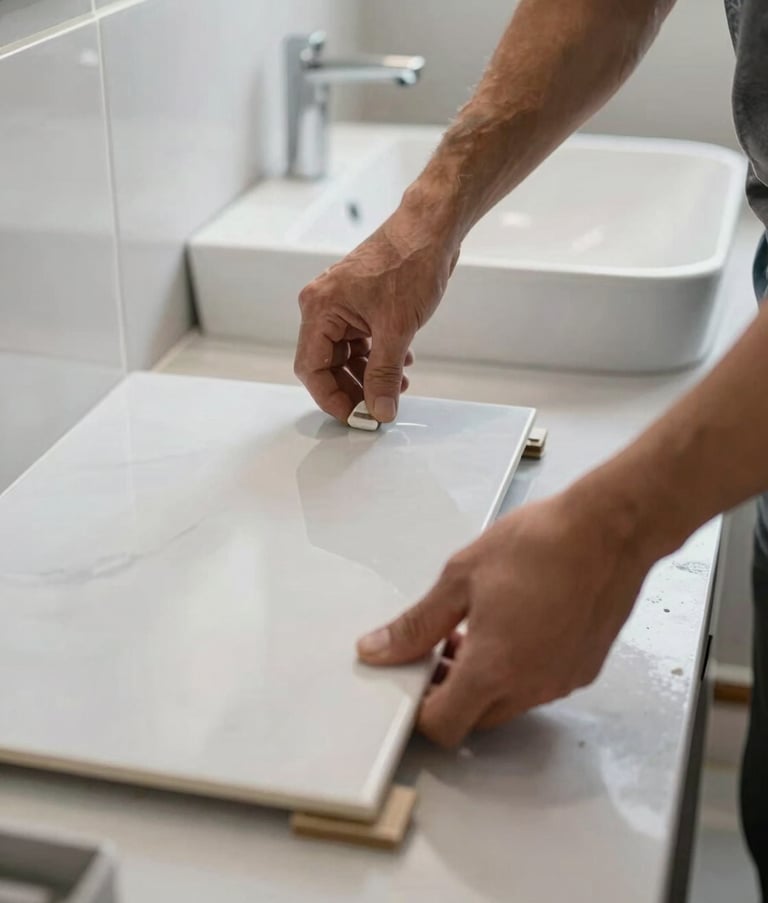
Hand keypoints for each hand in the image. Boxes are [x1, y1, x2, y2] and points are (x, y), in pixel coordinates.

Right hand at [294, 205, 457, 422]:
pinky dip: (379, 357)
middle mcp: (324, 307)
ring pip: (348, 356)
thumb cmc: (409, 262)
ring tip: (398, 386)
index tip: (355, 417)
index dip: (331, 397)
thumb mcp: (396, 330)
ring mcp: (343, 306)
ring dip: (371, 375)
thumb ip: (385, 375)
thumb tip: (379, 409)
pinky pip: (362, 342)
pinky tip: (402, 365)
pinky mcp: (361, 305)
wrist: (431, 229)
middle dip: (354, 389)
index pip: (311, 368)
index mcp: (320, 309)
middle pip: (328, 365)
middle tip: (379, 408)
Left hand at [356, 483, 655, 746]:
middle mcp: (531, 688)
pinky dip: (520, 670)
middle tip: (442, 645)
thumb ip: (417, 624)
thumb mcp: (461, 577)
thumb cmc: (538, 544)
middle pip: (474, 719)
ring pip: (508, 704)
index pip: (443, 726)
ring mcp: (562, 683)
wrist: (610, 530)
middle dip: (451, 691)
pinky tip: (518, 625)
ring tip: (480, 627)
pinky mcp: (585, 670)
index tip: (415, 674)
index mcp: (493, 669)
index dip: (420, 707)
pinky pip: (540, 687)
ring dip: (485, 680)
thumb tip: (378, 649)